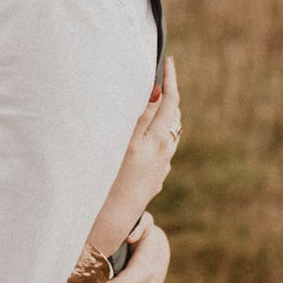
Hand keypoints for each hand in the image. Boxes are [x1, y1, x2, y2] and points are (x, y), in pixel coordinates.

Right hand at [88, 55, 181, 252]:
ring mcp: (160, 169)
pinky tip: (140, 139)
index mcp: (159, 140)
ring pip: (167, 135)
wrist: (110, 221)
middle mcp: (165, 154)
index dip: (171, 79)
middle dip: (168, 97)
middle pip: (172, 117)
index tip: (169, 61)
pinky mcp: (153, 180)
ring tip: (151, 104)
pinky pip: (159, 151)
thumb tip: (158, 92)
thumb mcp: (126, 142)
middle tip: (159, 79)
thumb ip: (142, 116)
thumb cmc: (112, 179)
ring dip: (162, 117)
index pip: (170, 101)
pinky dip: (154, 136)